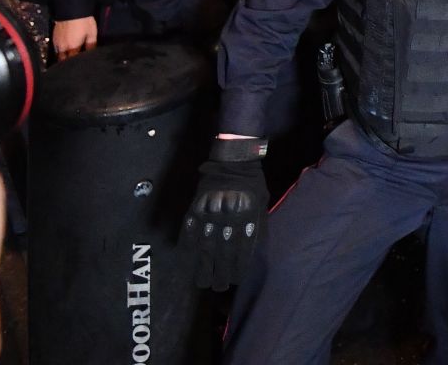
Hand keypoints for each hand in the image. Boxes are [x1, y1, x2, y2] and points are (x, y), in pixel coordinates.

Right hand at [52, 16, 96, 60]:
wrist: (72, 8)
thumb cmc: (84, 21)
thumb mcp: (91, 33)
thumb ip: (91, 45)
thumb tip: (91, 54)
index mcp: (72, 48)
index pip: (72, 61)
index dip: (76, 64)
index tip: (79, 64)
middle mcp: (62, 47)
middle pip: (62, 60)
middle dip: (67, 62)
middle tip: (73, 63)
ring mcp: (57, 41)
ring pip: (58, 54)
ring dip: (62, 56)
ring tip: (68, 57)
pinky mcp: (54, 36)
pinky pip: (55, 47)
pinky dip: (59, 50)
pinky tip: (64, 48)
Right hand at [182, 142, 267, 290]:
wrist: (234, 160)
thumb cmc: (252, 184)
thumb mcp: (261, 204)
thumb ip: (257, 227)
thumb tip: (253, 254)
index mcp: (247, 218)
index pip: (243, 250)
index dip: (239, 268)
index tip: (235, 281)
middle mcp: (229, 218)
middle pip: (223, 253)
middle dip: (220, 274)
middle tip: (217, 288)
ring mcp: (211, 213)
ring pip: (205, 246)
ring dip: (203, 267)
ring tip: (202, 283)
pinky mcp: (197, 207)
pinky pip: (190, 230)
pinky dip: (186, 247)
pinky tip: (185, 261)